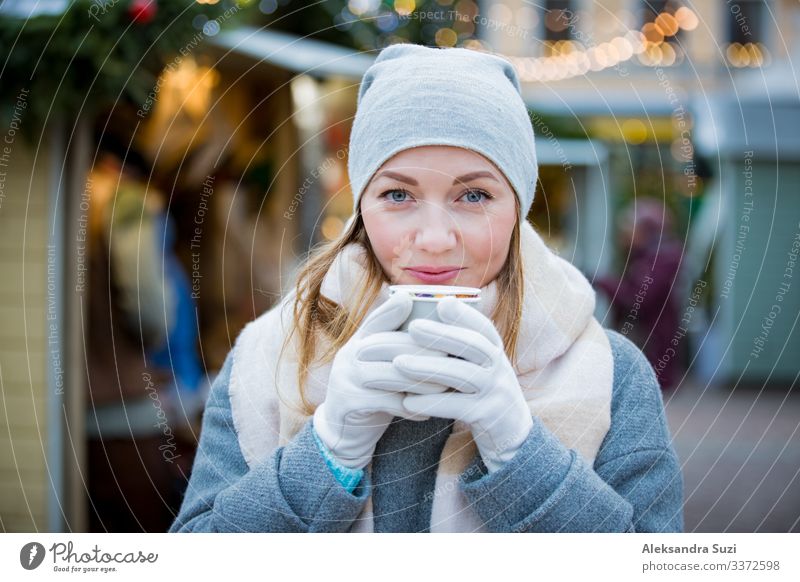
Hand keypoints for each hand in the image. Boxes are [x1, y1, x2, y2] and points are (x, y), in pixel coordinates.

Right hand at [313, 291, 448, 468]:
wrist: (345, 433)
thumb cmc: (374, 394)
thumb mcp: (380, 366)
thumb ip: (398, 347)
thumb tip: (435, 328)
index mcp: (358, 342)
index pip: (376, 319)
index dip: (392, 308)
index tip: (410, 297)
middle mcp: (348, 355)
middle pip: (388, 344)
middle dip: (422, 350)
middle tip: (451, 356)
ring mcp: (344, 378)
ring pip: (389, 373)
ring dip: (421, 381)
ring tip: (444, 387)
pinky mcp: (347, 402)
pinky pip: (384, 401)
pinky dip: (409, 407)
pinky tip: (426, 412)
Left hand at [393, 297, 533, 471]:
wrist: (511, 435)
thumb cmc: (484, 393)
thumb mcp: (481, 366)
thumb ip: (461, 347)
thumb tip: (430, 313)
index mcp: (495, 352)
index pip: (483, 328)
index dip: (464, 314)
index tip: (442, 302)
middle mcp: (499, 368)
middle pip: (472, 345)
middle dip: (441, 335)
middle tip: (412, 327)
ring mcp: (495, 392)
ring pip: (462, 375)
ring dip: (428, 367)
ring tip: (398, 363)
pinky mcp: (487, 417)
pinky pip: (458, 407)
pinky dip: (431, 403)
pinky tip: (407, 401)